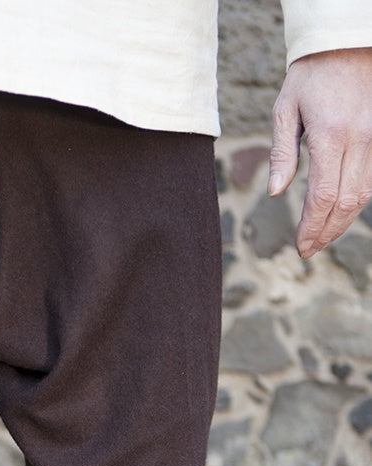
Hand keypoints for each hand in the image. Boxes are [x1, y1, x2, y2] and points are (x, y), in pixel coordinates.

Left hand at [269, 47, 371, 257]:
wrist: (347, 43)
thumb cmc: (310, 76)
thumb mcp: (286, 109)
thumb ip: (282, 152)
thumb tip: (276, 192)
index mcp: (331, 136)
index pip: (323, 197)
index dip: (312, 227)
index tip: (301, 245)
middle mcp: (359, 139)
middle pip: (347, 203)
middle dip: (327, 231)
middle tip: (309, 248)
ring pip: (365, 195)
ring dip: (344, 221)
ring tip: (322, 235)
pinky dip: (357, 201)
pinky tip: (340, 211)